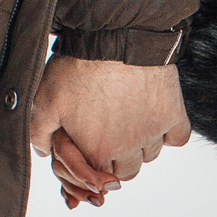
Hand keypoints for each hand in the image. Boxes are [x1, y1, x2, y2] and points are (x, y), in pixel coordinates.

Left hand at [28, 54, 188, 203]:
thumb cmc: (77, 67)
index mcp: (97, 151)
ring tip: (130, 119)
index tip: (93, 145)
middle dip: (117, 157)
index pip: (98, 179)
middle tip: (111, 132)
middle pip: (126, 172)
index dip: (93, 164)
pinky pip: (178, 138)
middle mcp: (127, 147)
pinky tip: (156, 117)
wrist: (114, 36)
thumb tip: (44, 152)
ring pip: (151, 155)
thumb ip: (39, 133)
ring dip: (141, 144)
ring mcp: (152, 131)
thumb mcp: (44, 100)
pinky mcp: (173, 113)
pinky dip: (170, 132)